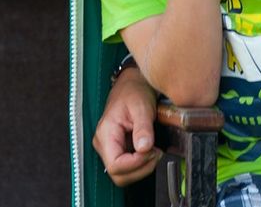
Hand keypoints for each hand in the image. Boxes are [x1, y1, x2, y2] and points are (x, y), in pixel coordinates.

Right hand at [93, 67, 161, 185]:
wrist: (132, 85)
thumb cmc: (133, 92)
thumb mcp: (142, 107)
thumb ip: (143, 128)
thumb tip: (144, 148)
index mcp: (105, 133)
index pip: (115, 165)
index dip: (136, 164)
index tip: (151, 151)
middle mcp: (104, 144)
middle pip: (119, 175)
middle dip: (141, 168)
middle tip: (156, 152)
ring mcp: (110, 148)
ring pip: (124, 175)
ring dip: (142, 168)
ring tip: (154, 150)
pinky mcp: (118, 150)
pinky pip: (128, 168)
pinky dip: (142, 164)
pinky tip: (150, 151)